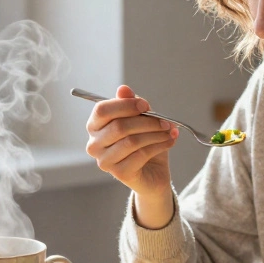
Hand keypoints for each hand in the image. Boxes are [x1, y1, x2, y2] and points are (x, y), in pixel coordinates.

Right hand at [84, 85, 177, 221]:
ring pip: (132, 141)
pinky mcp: (119, 173)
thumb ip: (130, 104)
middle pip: (119, 126)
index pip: (102, 110)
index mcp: (95, 126)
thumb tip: (123, 89)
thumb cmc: (143, 142)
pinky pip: (141, 155)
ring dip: (156, 134)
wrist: (152, 172)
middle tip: (165, 121)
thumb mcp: (139, 119)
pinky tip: (169, 142)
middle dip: (147, 121)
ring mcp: (105, 161)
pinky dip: (159, 145)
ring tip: (169, 131)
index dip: (125, 105)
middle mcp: (94, 145)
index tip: (146, 105)